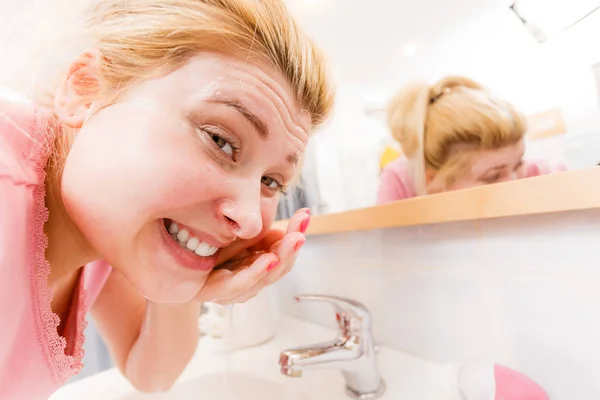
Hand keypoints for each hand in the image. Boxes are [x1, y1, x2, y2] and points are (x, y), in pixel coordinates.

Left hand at [194, 208, 310, 304]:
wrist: (165, 266)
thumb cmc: (202, 250)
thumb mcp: (235, 235)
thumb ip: (258, 234)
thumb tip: (283, 230)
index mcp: (255, 266)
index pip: (282, 253)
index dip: (295, 235)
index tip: (305, 215)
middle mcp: (247, 282)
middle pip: (278, 268)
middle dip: (292, 248)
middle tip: (302, 230)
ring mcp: (232, 290)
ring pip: (264, 279)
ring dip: (281, 259)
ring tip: (292, 241)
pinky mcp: (213, 293)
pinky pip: (238, 285)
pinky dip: (256, 272)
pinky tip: (268, 259)